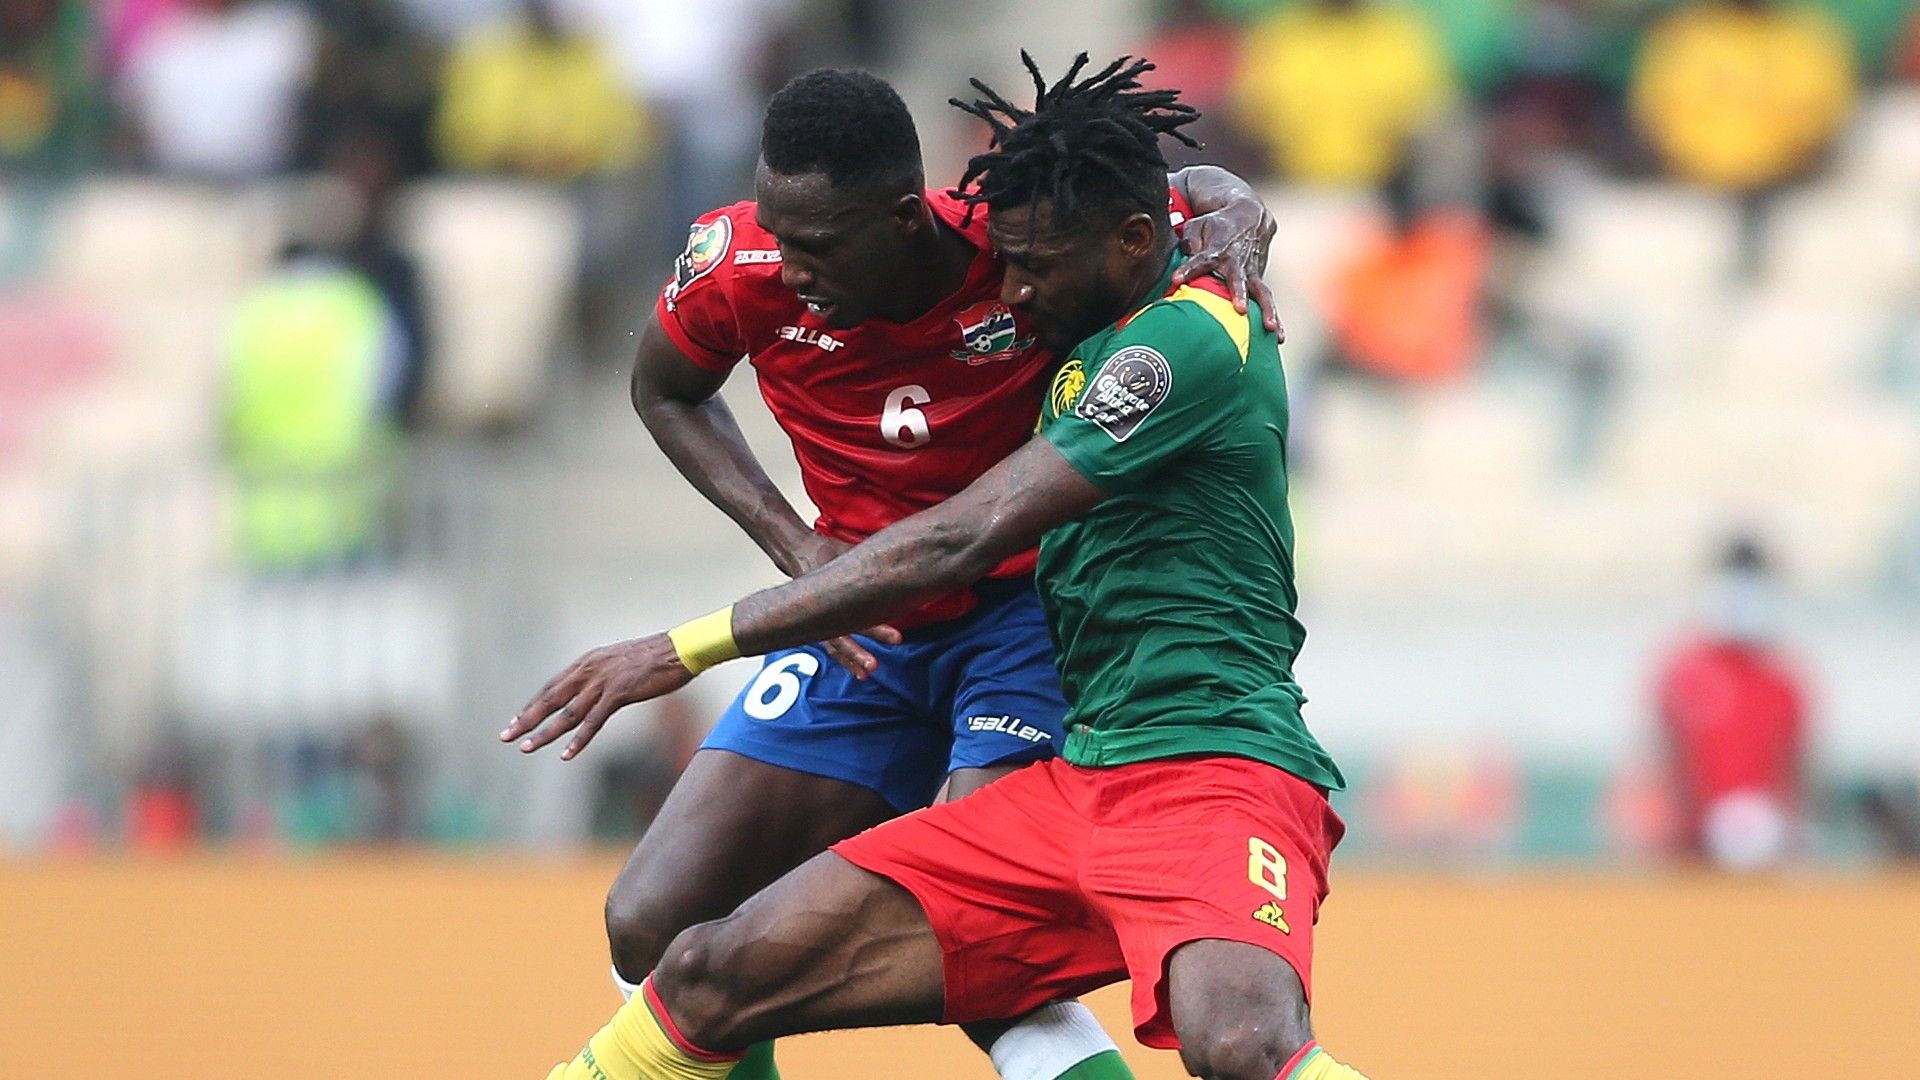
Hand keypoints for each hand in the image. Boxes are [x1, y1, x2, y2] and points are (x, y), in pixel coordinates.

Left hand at [501, 634, 692, 760]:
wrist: (680, 649)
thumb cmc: (656, 657)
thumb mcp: (621, 663)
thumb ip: (603, 676)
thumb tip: (595, 691)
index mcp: (587, 662)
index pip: (551, 686)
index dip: (532, 705)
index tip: (516, 721)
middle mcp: (589, 670)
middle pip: (550, 699)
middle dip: (526, 719)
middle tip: (506, 736)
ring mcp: (602, 682)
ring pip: (566, 713)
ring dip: (545, 732)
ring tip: (527, 748)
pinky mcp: (618, 693)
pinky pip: (593, 721)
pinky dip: (579, 740)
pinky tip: (566, 754)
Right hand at [782, 532, 902, 677]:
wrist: (798, 552)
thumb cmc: (823, 550)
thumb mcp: (843, 549)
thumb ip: (866, 559)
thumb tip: (898, 554)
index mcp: (827, 590)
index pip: (853, 612)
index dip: (875, 626)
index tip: (896, 637)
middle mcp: (821, 609)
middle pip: (840, 634)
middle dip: (858, 651)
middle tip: (874, 665)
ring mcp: (818, 619)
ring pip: (834, 645)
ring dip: (851, 660)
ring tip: (867, 673)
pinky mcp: (821, 624)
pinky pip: (833, 645)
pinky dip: (846, 659)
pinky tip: (859, 672)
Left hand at [1173, 202, 1283, 340]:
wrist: (1249, 214)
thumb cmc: (1216, 224)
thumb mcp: (1197, 225)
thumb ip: (1188, 242)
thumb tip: (1183, 259)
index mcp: (1217, 249)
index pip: (1200, 259)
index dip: (1189, 269)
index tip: (1176, 279)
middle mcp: (1236, 263)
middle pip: (1238, 279)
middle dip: (1238, 293)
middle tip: (1240, 310)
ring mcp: (1251, 272)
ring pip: (1260, 292)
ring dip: (1266, 311)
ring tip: (1270, 329)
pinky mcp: (1258, 279)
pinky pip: (1266, 300)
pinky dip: (1273, 317)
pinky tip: (1279, 337)